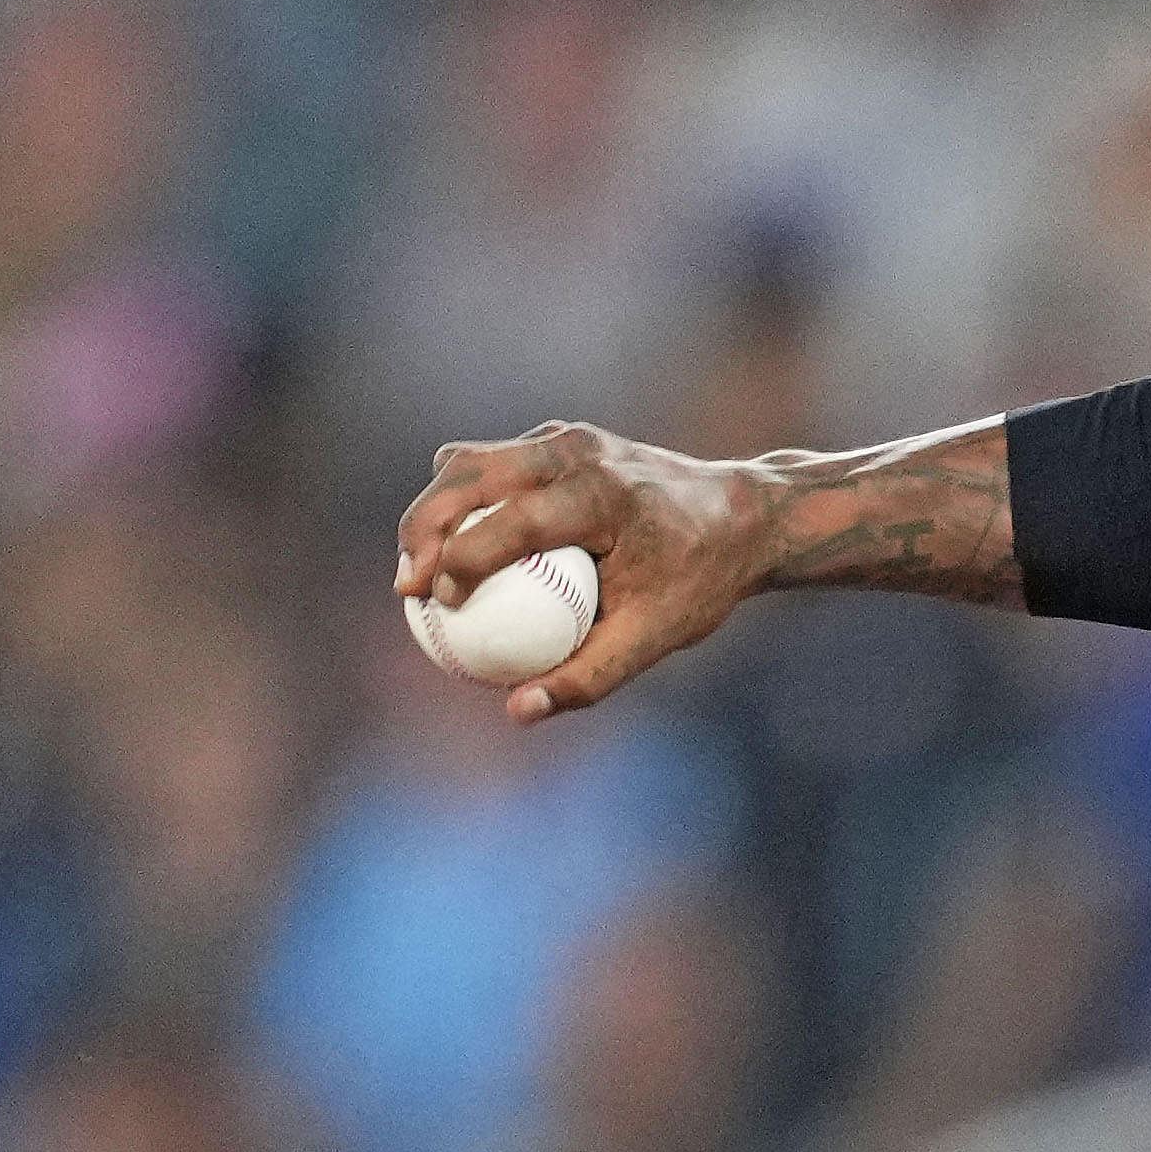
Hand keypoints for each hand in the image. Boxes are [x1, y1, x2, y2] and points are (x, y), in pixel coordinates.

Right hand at [389, 424, 766, 720]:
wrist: (744, 516)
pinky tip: (449, 550)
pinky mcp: (556, 439)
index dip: (459, 561)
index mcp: (600, 496)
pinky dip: (459, 501)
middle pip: (467, 477)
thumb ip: (588, 676)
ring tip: (418, 570)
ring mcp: (563, 438)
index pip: (509, 523)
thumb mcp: (656, 637)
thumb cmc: (701, 581)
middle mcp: (575, 453)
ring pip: (466, 462)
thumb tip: (517, 712)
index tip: (437, 604)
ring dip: (430, 510)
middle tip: (406, 589)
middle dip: (421, 529)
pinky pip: (488, 465)